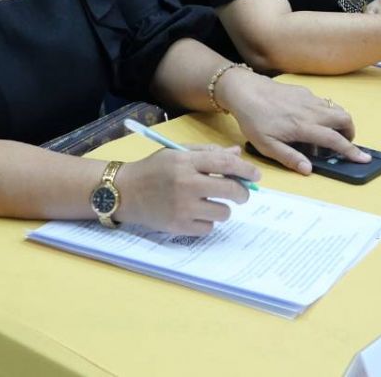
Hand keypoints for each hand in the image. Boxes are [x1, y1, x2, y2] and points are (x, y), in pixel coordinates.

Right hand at [111, 146, 258, 234]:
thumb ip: (207, 153)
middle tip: (242, 194)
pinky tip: (197, 214)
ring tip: (211, 203)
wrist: (124, 192)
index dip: (246, 170)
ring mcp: (183, 207)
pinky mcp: (178, 226)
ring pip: (223, 212)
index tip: (256, 175)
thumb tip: (237, 155)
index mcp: (186, 161)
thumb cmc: (152, 169)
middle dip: (242, 193)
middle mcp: (186, 184)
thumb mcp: (176, 153)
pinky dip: (208, 222)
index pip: (226, 163)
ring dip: (223, 208)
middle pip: (230, 190)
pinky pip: (209, 227)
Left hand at [220, 70, 366, 174]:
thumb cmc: (253, 120)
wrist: (245, 90)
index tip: (363, 158)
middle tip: (343, 144)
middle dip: (350, 132)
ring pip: (336, 108)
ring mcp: (309, 98)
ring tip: (325, 135)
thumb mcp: (266, 145)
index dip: (351, 150)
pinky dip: (325, 113)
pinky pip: (323, 102)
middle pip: (344, 118)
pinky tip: (309, 122)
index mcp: (303, 127)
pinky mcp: (304, 91)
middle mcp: (311, 111)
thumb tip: (308, 169)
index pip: (335, 139)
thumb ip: (289, 157)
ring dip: (339, 122)